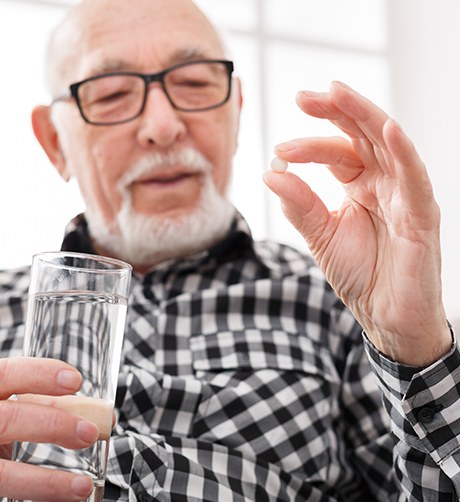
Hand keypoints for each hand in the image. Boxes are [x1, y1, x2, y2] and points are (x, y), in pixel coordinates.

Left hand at [263, 81, 449, 365]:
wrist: (385, 317)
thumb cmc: (360, 275)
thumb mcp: (321, 236)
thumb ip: (300, 206)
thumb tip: (271, 172)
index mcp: (360, 186)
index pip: (337, 152)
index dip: (309, 146)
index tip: (278, 151)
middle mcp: (384, 183)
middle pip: (362, 135)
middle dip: (335, 112)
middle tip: (303, 96)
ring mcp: (405, 195)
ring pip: (389, 144)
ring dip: (363, 116)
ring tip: (336, 93)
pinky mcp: (422, 215)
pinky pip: (415, 178)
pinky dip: (403, 152)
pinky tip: (386, 129)